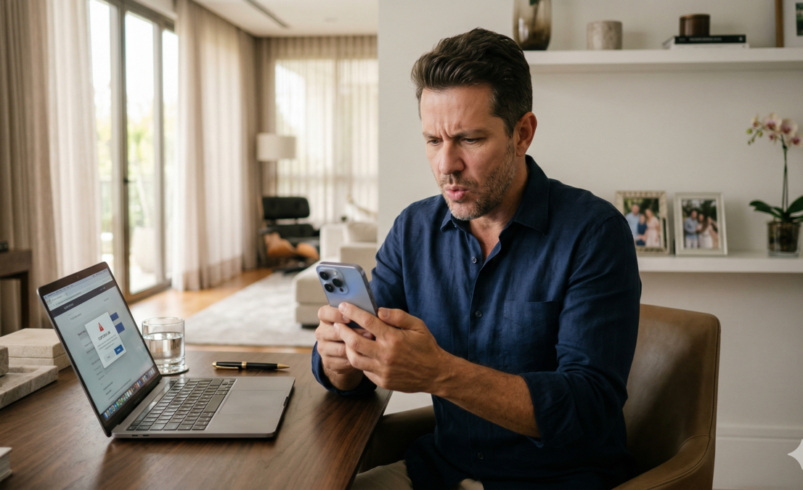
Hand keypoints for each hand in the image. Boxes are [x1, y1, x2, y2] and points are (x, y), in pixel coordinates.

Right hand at [315, 305, 373, 390]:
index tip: (350, 317)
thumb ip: (358, 313)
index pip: (324, 313)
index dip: (336, 314)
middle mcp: (321, 332)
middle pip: (334, 332)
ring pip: (340, 349)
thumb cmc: (352, 328)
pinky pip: (342, 361)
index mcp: (325, 318)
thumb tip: (375, 312)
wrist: (343, 349)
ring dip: (356, 347)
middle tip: (370, 333)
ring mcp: (322, 348)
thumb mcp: (352, 318)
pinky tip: (364, 355)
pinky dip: (355, 358)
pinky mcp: (327, 362)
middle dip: (353, 333)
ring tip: (370, 344)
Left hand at [334, 303, 452, 393]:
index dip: (352, 312)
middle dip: (342, 330)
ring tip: (346, 339)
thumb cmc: (426, 348)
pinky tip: (360, 353)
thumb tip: (379, 311)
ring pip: (354, 358)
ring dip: (347, 347)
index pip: (367, 321)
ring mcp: (383, 370)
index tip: (344, 306)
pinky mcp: (382, 381)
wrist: (436, 374)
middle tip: (337, 324)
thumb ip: (397, 316)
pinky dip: (359, 360)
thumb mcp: (417, 325)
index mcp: (394, 338)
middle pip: (354, 341)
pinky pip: (364, 371)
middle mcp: (386, 355)